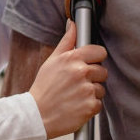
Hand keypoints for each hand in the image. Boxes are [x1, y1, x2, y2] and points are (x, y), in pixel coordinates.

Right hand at [27, 22, 106, 137]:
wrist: (36, 116)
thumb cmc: (43, 88)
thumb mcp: (52, 61)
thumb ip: (66, 41)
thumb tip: (73, 24)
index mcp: (72, 59)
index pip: (99, 52)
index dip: (96, 59)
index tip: (89, 64)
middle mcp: (81, 73)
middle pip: (103, 71)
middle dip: (93, 78)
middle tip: (77, 84)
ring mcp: (87, 90)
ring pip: (101, 89)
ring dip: (91, 94)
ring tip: (75, 96)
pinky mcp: (90, 106)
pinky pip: (99, 104)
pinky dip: (90, 107)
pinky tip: (77, 106)